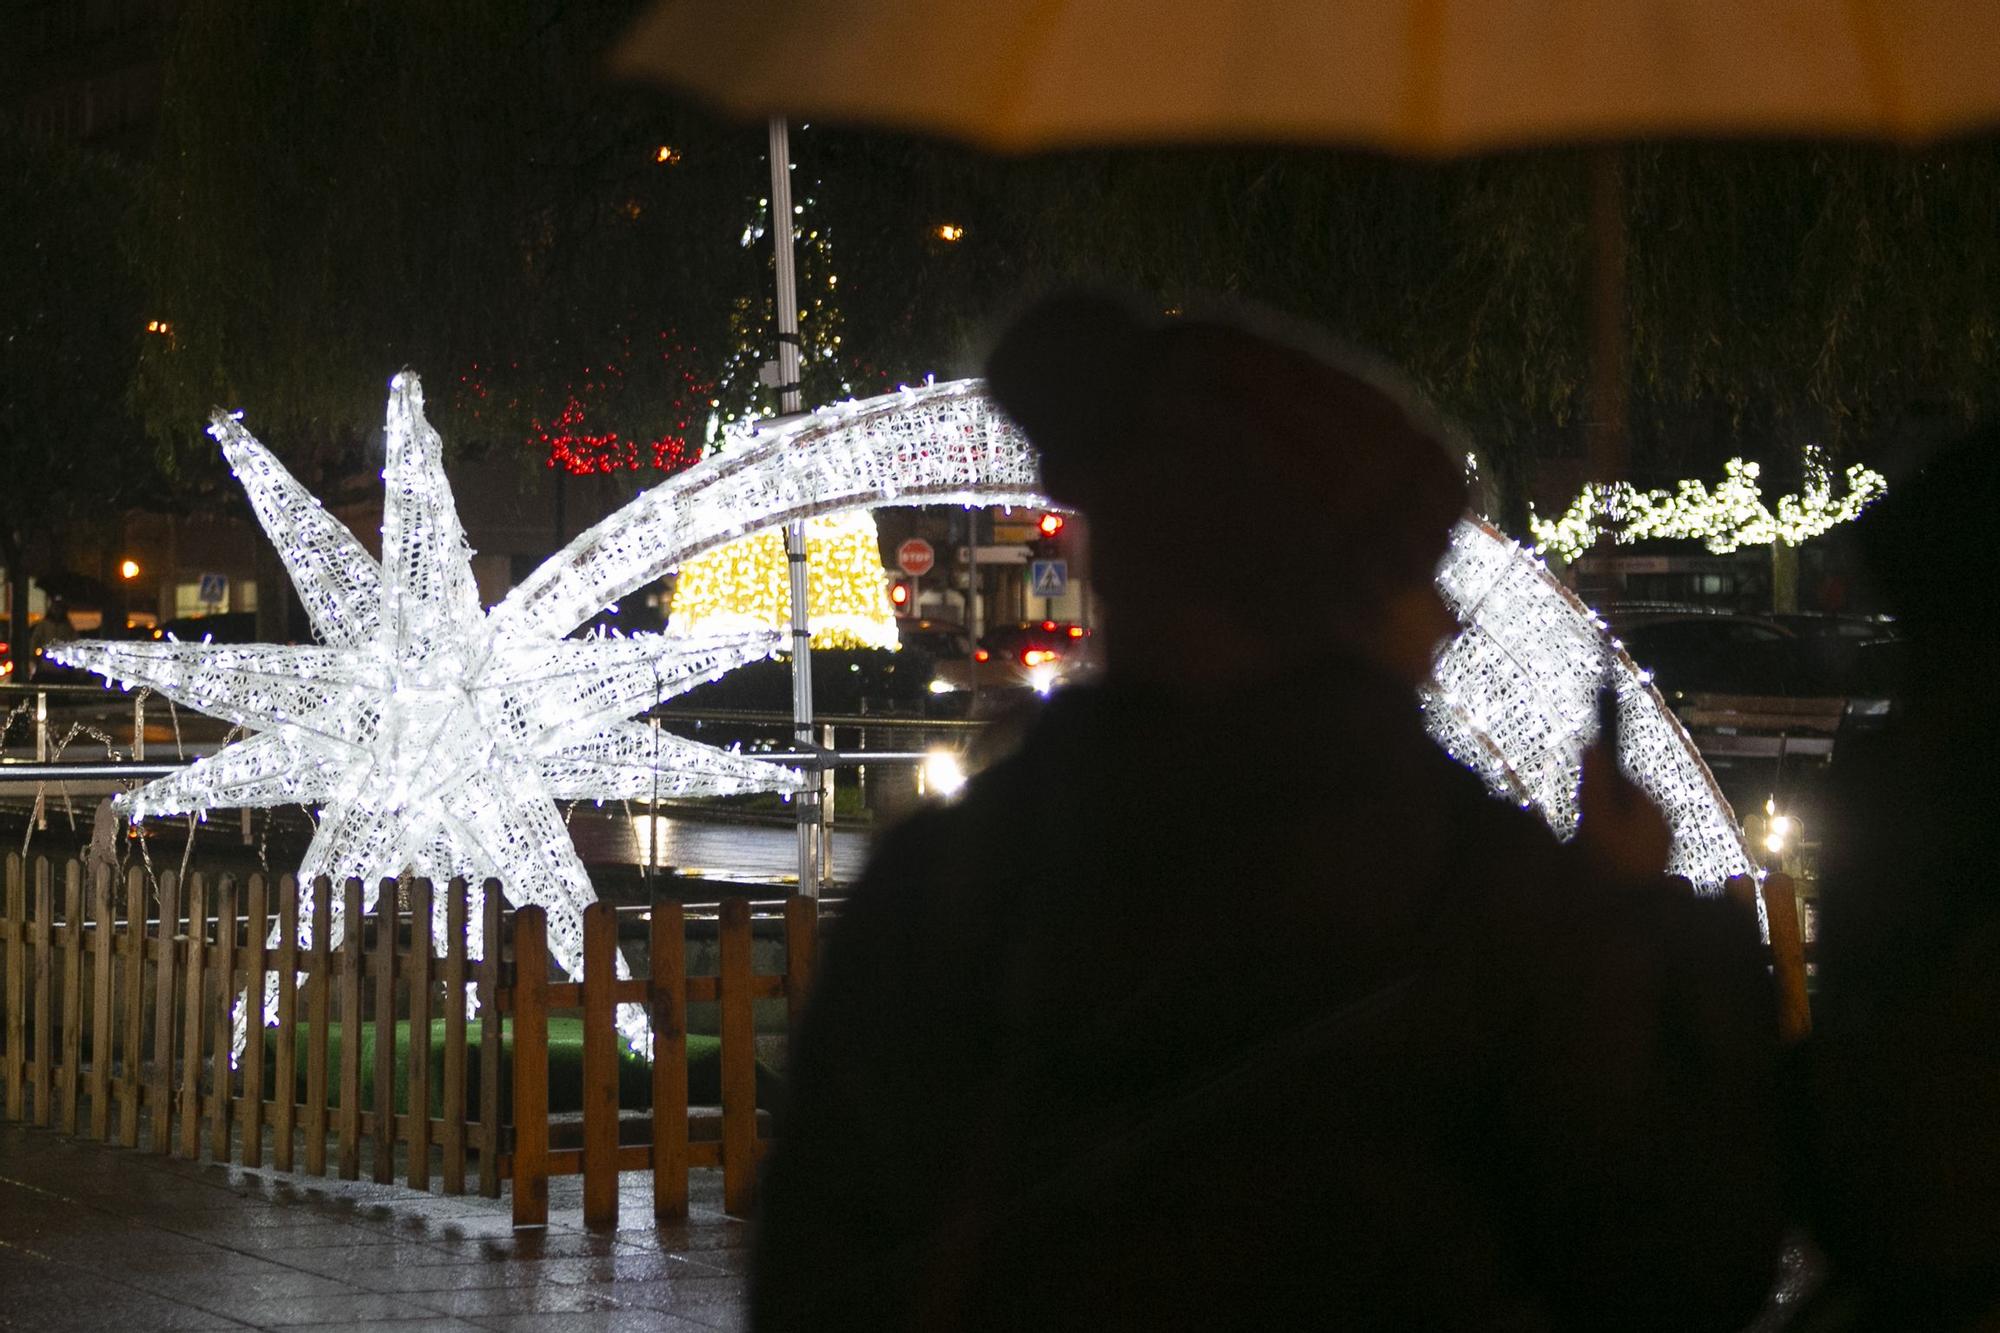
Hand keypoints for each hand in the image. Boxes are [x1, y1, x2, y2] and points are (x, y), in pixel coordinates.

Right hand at [1576, 743, 1671, 879]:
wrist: (1625, 909)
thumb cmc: (1610, 862)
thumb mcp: (1596, 816)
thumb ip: (1595, 781)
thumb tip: (1594, 745)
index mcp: (1652, 810)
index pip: (1625, 781)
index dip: (1599, 785)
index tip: (1581, 799)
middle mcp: (1661, 826)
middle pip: (1625, 804)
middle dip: (1601, 809)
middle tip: (1581, 825)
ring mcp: (1659, 850)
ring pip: (1625, 827)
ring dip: (1605, 831)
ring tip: (1587, 846)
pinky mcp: (1652, 869)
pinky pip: (1629, 847)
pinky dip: (1613, 849)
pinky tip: (1599, 862)